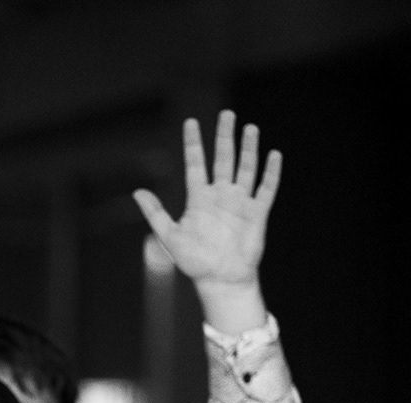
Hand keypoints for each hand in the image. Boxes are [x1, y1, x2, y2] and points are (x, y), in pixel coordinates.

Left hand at [133, 111, 279, 330]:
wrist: (219, 280)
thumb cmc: (194, 261)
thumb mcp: (169, 236)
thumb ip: (155, 213)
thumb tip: (137, 191)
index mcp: (198, 198)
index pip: (196, 164)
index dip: (193, 143)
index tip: (191, 122)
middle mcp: (220, 195)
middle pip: (223, 159)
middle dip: (224, 137)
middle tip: (227, 114)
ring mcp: (239, 202)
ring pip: (245, 168)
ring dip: (248, 149)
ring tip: (250, 128)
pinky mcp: (257, 213)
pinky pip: (265, 189)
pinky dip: (270, 173)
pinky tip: (273, 155)